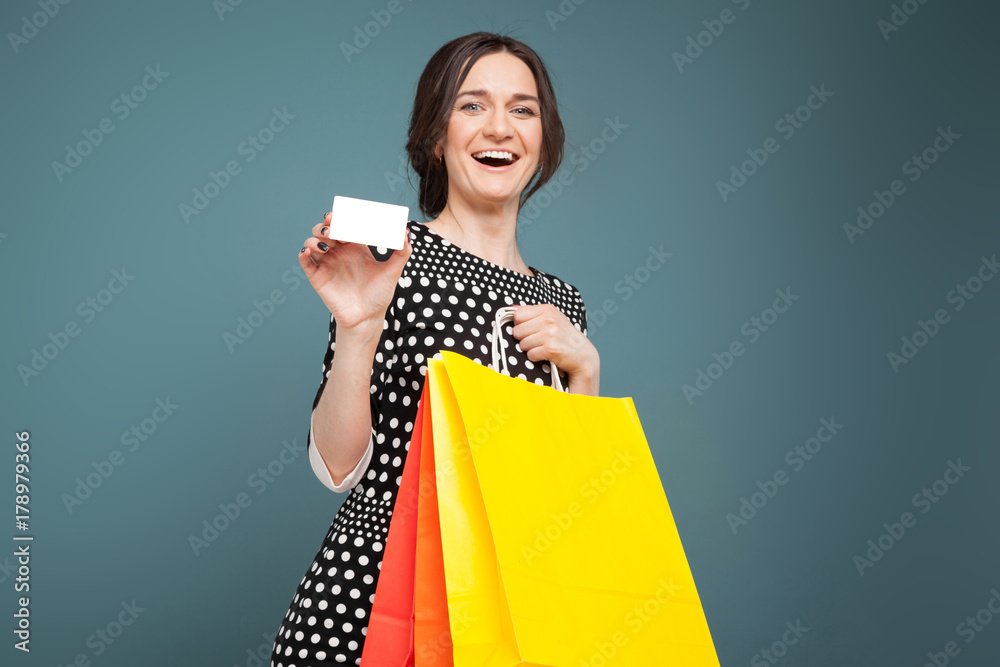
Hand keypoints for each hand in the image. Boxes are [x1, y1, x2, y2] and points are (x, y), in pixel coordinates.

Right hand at [298, 212, 411, 330]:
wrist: (367, 318)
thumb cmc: (379, 295)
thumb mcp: (393, 272)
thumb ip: (402, 252)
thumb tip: (406, 232)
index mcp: (355, 246)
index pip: (344, 225)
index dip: (340, 217)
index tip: (342, 214)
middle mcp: (339, 252)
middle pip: (325, 230)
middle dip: (326, 225)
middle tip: (333, 228)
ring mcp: (327, 263)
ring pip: (312, 241)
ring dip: (315, 238)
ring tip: (325, 244)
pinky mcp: (317, 276)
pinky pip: (305, 261)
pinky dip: (303, 253)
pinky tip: (309, 251)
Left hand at [510, 303, 599, 395]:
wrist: (583, 356)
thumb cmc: (565, 337)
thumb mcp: (552, 319)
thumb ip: (532, 313)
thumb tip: (512, 307)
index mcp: (548, 310)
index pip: (518, 315)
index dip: (521, 325)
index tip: (531, 329)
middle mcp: (549, 319)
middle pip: (517, 331)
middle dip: (524, 338)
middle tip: (539, 341)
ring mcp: (550, 334)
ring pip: (522, 344)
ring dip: (530, 349)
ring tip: (543, 347)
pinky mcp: (551, 348)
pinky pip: (530, 354)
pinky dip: (535, 357)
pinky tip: (546, 355)